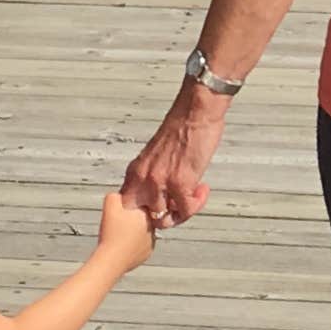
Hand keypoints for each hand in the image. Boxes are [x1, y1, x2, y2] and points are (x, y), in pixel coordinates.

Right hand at [98, 190, 159, 271]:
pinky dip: (133, 244)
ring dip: (133, 231)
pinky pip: (141, 245)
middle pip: (143, 218)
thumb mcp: (110, 203)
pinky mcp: (147, 253)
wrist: (112, 259)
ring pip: (142, 231)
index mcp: (148, 213)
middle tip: (119, 222)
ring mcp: (152, 241)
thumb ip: (116, 194)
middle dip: (132, 218)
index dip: (130, 205)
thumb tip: (121, 194)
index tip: (121, 210)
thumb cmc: (111, 231)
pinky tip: (122, 244)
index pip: (142, 204)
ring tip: (119, 234)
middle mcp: (154, 227)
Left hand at [120, 84, 226, 230]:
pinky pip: (186, 209)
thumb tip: (161, 194)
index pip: (128, 204)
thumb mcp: (156, 155)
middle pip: (147, 215)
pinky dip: (196, 204)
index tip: (161, 206)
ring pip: (165, 217)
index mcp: (136, 170)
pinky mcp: (180, 183)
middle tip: (180, 204)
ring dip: (181, 212)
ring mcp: (161, 182)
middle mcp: (144, 178)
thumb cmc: (181, 127)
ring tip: (192, 196)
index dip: (145, 210)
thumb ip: (154, 174)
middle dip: (165, 215)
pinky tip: (202, 189)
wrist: (194, 112)